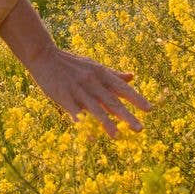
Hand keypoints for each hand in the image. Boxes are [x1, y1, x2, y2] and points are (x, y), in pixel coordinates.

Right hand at [26, 45, 151, 137]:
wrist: (44, 56)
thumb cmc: (71, 63)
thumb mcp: (94, 66)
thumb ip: (113, 74)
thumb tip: (132, 77)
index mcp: (101, 73)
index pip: (122, 88)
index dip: (136, 98)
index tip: (149, 110)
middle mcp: (92, 81)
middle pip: (112, 101)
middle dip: (126, 115)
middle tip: (139, 129)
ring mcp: (77, 89)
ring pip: (95, 108)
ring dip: (107, 123)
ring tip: (117, 137)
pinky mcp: (63, 96)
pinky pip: (74, 112)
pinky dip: (82, 122)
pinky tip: (88, 135)